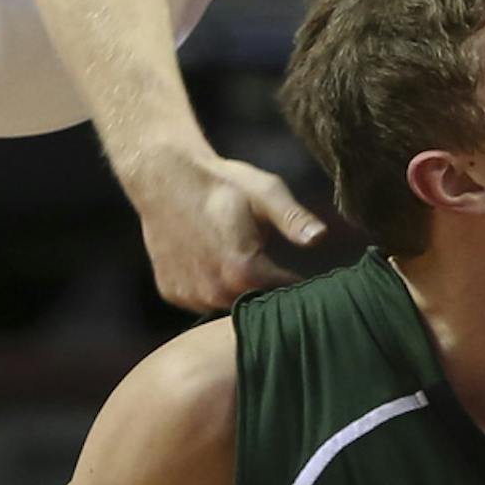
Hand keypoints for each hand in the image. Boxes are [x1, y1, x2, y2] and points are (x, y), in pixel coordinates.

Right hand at [129, 145, 325, 314]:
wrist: (164, 177)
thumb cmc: (222, 182)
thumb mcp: (265, 193)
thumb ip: (293, 219)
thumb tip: (320, 237)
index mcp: (243, 271)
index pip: (284, 294)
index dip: (297, 284)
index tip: (304, 271)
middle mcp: (215, 291)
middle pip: (256, 306)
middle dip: (266, 289)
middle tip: (269, 259)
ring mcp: (190, 295)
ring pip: (228, 306)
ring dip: (238, 291)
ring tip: (239, 257)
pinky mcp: (173, 293)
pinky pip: (202, 301)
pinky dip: (211, 288)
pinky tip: (212, 262)